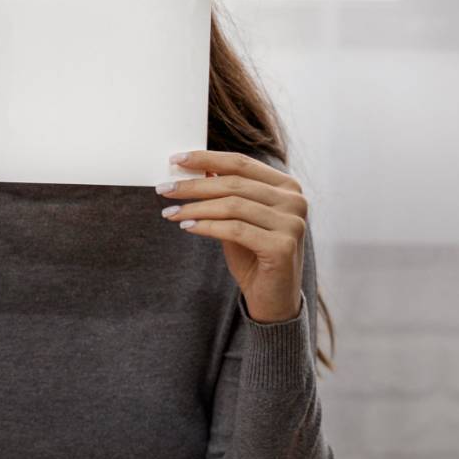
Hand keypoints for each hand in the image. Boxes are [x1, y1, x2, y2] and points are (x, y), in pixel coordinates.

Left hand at [157, 150, 305, 323]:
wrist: (273, 299)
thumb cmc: (254, 257)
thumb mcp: (238, 219)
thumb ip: (225, 194)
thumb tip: (199, 168)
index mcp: (287, 187)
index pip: (242, 163)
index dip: (207, 158)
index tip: (176, 160)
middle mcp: (295, 201)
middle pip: (234, 183)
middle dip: (194, 185)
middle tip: (164, 188)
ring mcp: (292, 223)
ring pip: (232, 205)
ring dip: (195, 207)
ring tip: (169, 212)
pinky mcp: (282, 246)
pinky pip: (235, 229)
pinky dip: (206, 226)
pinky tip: (186, 226)